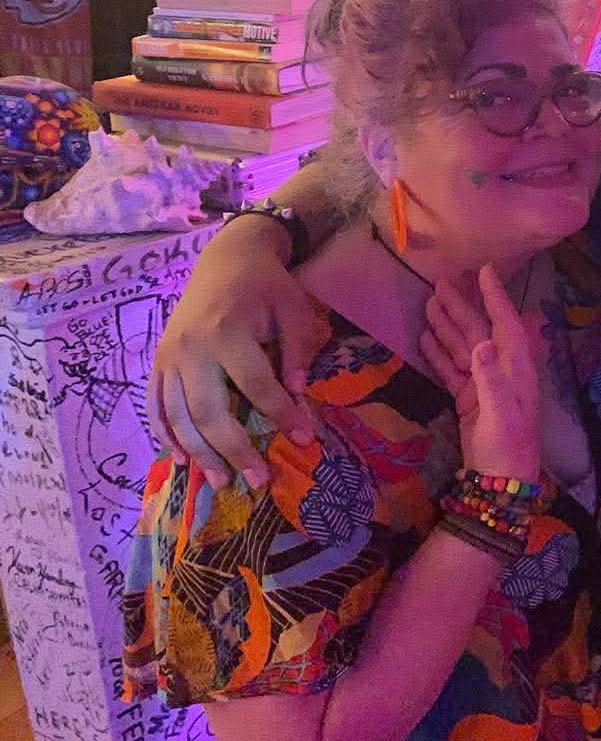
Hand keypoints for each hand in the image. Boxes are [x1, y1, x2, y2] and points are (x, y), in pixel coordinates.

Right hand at [149, 217, 317, 489]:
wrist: (226, 258)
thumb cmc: (266, 285)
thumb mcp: (294, 309)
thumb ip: (297, 352)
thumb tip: (299, 396)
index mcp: (227, 331)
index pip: (257, 385)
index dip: (282, 414)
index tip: (306, 437)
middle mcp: (191, 348)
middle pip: (208, 411)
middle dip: (234, 449)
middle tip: (258, 479)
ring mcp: (168, 357)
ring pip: (177, 416)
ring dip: (199, 454)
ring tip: (223, 482)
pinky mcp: (157, 362)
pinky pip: (155, 407)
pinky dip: (167, 436)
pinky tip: (184, 461)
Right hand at [423, 269, 590, 485]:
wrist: (501, 482)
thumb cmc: (507, 447)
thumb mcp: (500, 414)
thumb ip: (489, 379)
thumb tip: (480, 344)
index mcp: (516, 369)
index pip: (506, 324)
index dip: (496, 297)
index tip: (485, 271)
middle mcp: (501, 370)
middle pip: (480, 331)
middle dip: (462, 306)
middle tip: (440, 282)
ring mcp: (484, 384)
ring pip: (463, 347)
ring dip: (447, 325)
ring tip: (428, 302)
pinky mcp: (469, 399)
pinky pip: (452, 369)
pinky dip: (439, 353)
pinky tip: (425, 337)